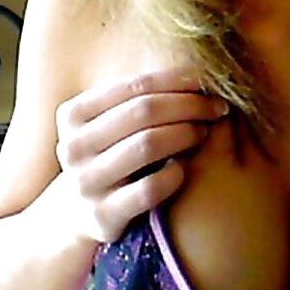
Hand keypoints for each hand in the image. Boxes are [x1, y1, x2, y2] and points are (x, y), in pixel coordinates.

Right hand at [54, 67, 228, 242]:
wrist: (80, 213)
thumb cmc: (110, 154)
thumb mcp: (111, 123)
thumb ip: (141, 98)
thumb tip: (197, 73)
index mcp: (74, 114)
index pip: (136, 85)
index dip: (178, 80)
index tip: (208, 81)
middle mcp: (73, 147)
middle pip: (144, 112)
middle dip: (189, 105)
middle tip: (216, 107)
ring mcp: (85, 183)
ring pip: (147, 146)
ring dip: (186, 134)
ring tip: (205, 132)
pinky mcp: (103, 216)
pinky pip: (150, 188)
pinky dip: (175, 173)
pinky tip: (186, 168)